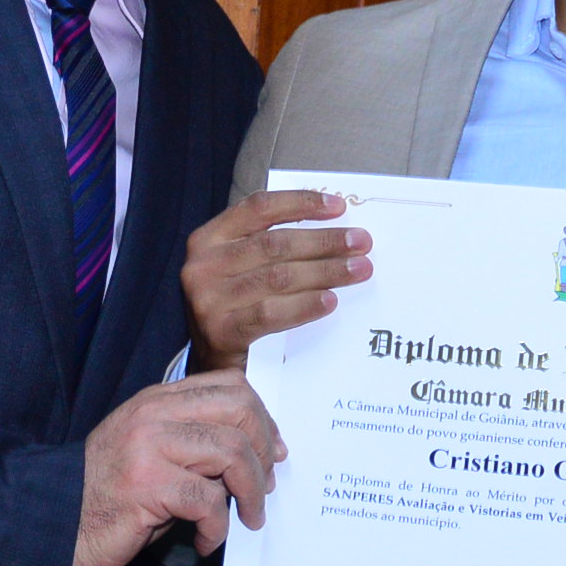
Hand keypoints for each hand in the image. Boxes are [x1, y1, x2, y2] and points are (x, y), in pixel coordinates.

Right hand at [73, 370, 283, 565]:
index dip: (262, 418)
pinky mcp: (146, 486)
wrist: (51, 523)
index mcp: (157, 400)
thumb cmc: (107, 495)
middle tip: (265, 487)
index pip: (230, 385)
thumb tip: (258, 451)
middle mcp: (153, 415)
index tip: (272, 451)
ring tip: (247, 518)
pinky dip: (216, 528)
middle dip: (264, 451)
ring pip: (232, 453)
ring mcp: (148, 447)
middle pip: (240, 410)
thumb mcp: (151, 453)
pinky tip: (204, 541)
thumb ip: (194, 440)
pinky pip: (208, 502)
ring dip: (251, 494)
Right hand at [181, 190, 371, 369]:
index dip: (301, 203)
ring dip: (325, 272)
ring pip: (278, 277)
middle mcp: (204, 265)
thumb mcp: (242, 267)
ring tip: (359, 269)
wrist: (211, 362)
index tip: (338, 206)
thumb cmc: (236, 306)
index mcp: (210, 238)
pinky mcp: (221, 332)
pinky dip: (305, 306)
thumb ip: (272, 247)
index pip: (259, 208)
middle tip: (361, 242)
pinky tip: (330, 301)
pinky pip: (271, 313)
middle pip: (275, 244)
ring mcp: (209, 299)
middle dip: (324, 241)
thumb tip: (335, 233)